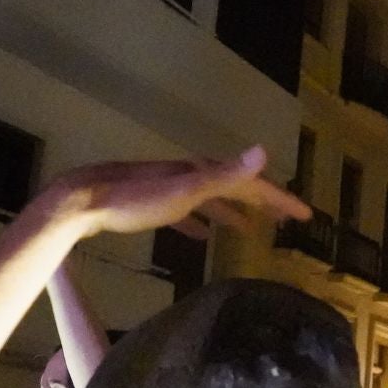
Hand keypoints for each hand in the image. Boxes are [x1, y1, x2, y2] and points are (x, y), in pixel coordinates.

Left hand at [38, 146, 308, 239]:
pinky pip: (185, 212)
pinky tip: (200, 236)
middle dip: (263, 202)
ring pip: (211, 198)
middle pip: (235, 187)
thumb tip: (264, 152)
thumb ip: (224, 174)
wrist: (83, 201)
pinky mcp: (150, 202)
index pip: (251, 183)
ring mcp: (170, 187)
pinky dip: (199, 221)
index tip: (304, 215)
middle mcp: (190, 174)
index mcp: (202, 172)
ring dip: (233, 211)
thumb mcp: (185, 190)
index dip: (280, 199)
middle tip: (288, 219)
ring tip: (250, 228)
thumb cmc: (134, 200)